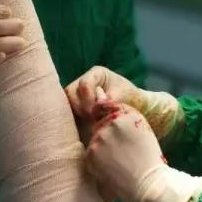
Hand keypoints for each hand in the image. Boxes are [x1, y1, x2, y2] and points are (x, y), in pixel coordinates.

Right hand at [66, 66, 181, 140]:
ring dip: (76, 114)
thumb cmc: (131, 98)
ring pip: (67, 103)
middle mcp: (84, 82)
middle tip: (91, 119)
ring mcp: (78, 95)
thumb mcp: (124, 95)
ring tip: (89, 123)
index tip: (96, 112)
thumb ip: (111, 98)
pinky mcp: (77, 108)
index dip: (88, 99)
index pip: (84, 84)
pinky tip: (83, 127)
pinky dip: (74, 120)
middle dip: (80, 107)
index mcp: (96, 74)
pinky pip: (69, 113)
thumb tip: (97, 105)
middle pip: (70, 92)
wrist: (135, 109)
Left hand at [85, 101, 165, 201]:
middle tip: (122, 153)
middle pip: (99, 124)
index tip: (119, 136)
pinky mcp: (91, 153)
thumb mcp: (141, 128)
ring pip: (94, 139)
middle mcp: (111, 121)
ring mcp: (99, 137)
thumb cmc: (149, 158)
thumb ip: (121, 111)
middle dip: (106, 137)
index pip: (106, 107)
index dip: (111, 123)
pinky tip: (112, 168)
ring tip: (119, 162)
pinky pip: (90, 154)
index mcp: (126, 113)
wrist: (150, 184)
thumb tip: (98, 91)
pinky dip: (97, 161)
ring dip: (101, 149)